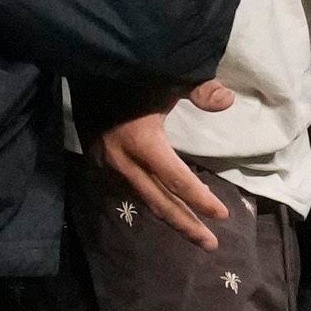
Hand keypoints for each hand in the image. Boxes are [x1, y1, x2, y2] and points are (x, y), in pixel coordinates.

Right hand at [83, 78, 238, 252]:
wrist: (82, 66)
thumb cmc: (128, 73)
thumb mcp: (167, 77)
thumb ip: (200, 90)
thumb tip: (227, 101)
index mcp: (142, 142)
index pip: (177, 180)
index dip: (201, 200)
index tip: (222, 215)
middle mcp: (122, 161)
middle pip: (160, 202)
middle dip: (187, 225)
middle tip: (211, 244)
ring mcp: (106, 164)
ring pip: (142, 199)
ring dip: (168, 215)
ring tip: (192, 229)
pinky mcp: (96, 161)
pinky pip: (126, 189)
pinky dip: (147, 200)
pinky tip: (162, 205)